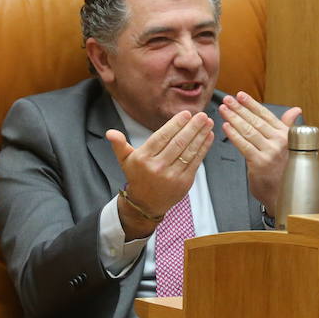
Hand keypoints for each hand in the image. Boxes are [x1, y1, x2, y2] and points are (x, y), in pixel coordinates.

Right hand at [106, 110, 212, 238]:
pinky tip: (208, 137)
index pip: (162, 137)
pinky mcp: (184, 182)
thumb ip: (119, 144)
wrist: (145, 204)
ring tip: (208, 123)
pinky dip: (203, 148)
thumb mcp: (124, 160)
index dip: (175, 124)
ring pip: (189, 151)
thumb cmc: (137, 176)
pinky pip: (196, 162)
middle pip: (178, 143)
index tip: (186, 113)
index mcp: (143, 158)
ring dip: (200, 135)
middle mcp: (157, 167)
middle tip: (202, 115)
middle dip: (192, 127)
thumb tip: (110, 132)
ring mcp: (172, 176)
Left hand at [219, 92, 301, 208]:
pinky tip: (226, 126)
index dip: (252, 104)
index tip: (240, 95)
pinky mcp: (259, 163)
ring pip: (248, 131)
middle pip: (255, 121)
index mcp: (286, 135)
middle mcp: (279, 141)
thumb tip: (295, 110)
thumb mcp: (289, 146)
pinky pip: (244, 145)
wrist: (283, 195)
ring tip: (223, 110)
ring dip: (234, 118)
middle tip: (227, 99)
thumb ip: (288, 126)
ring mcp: (270, 152)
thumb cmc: (284, 170)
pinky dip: (234, 135)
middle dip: (239, 108)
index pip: (266, 115)